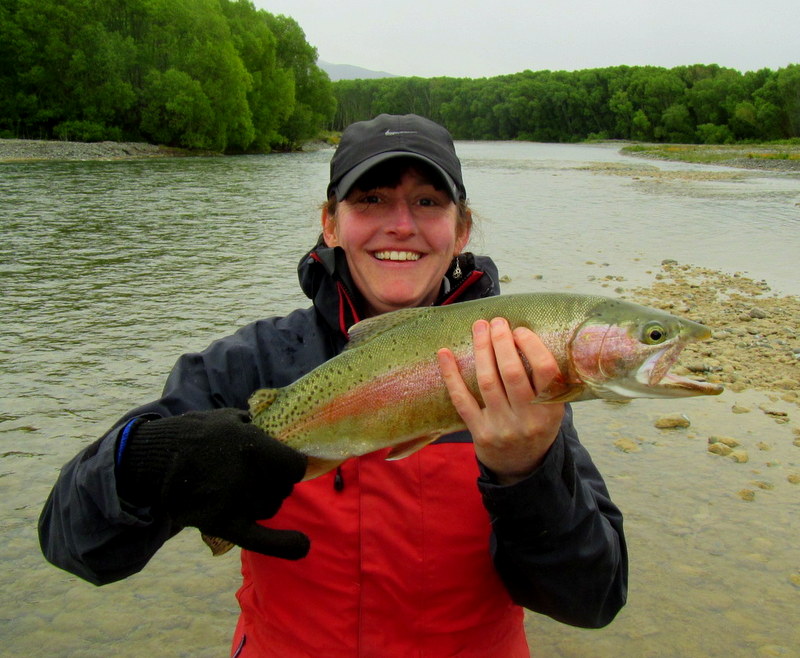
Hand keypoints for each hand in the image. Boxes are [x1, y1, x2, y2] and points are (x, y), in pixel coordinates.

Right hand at [116, 408, 309, 558]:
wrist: (155, 458)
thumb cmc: (194, 433)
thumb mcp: (229, 418)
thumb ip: (258, 428)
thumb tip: (281, 433)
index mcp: (256, 447)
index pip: (295, 465)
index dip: (290, 465)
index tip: (283, 464)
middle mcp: (251, 475)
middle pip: (283, 488)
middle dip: (274, 481)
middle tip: (251, 474)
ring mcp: (237, 501)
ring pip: (270, 508)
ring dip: (263, 501)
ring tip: (239, 489)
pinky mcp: (222, 523)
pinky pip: (260, 539)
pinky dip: (283, 545)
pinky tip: (302, 545)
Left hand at [437, 317, 564, 484]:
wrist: (521, 468)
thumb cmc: (536, 426)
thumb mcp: (552, 409)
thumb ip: (545, 381)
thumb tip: (523, 337)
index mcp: (551, 409)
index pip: (546, 371)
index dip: (531, 346)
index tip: (519, 330)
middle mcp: (528, 419)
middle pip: (512, 372)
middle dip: (501, 342)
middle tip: (495, 322)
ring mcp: (502, 427)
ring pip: (487, 381)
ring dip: (481, 350)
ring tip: (478, 328)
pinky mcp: (479, 433)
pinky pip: (462, 400)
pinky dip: (451, 376)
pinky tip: (444, 354)